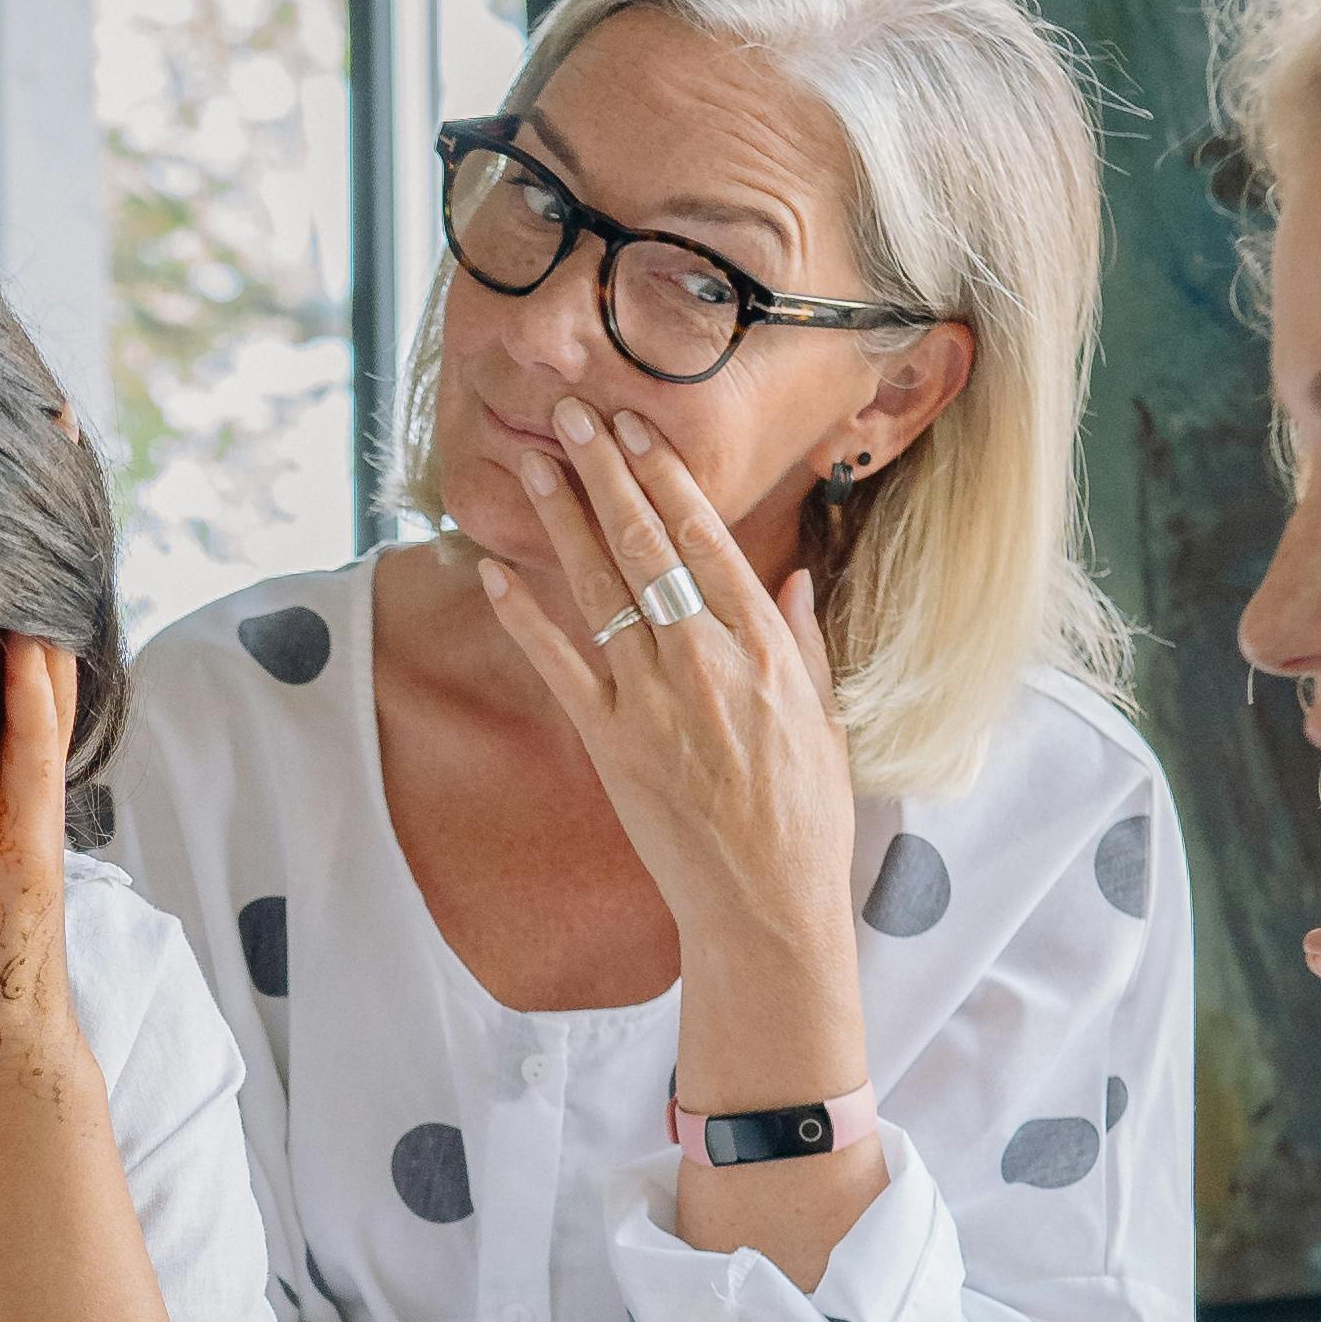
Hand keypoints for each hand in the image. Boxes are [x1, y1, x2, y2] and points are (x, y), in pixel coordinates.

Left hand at [0, 636, 81, 1099]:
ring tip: (21, 568)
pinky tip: (29, 651)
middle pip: (16, 700)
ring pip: (38, 716)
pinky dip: (35, 706)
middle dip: (7, 630)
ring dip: (31, 645)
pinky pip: (34, 766)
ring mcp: (30, 826)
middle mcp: (14, 806)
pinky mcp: (34, 854)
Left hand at [479, 400, 862, 972]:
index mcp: (766, 650)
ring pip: (600, 592)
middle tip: (575, 415)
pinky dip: (524, 616)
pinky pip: (558, 665)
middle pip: (647, 548)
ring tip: (534, 463)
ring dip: (562, 522)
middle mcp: (708, 664)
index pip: (708, 542)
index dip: (667, 480)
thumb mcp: (825, 719)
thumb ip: (804, 640)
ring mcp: (654, 703)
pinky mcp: (610, 744)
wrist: (764, 906)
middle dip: (608, 475)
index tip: (639, 430)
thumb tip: (791, 575)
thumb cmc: (804, 818)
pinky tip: (495, 570)